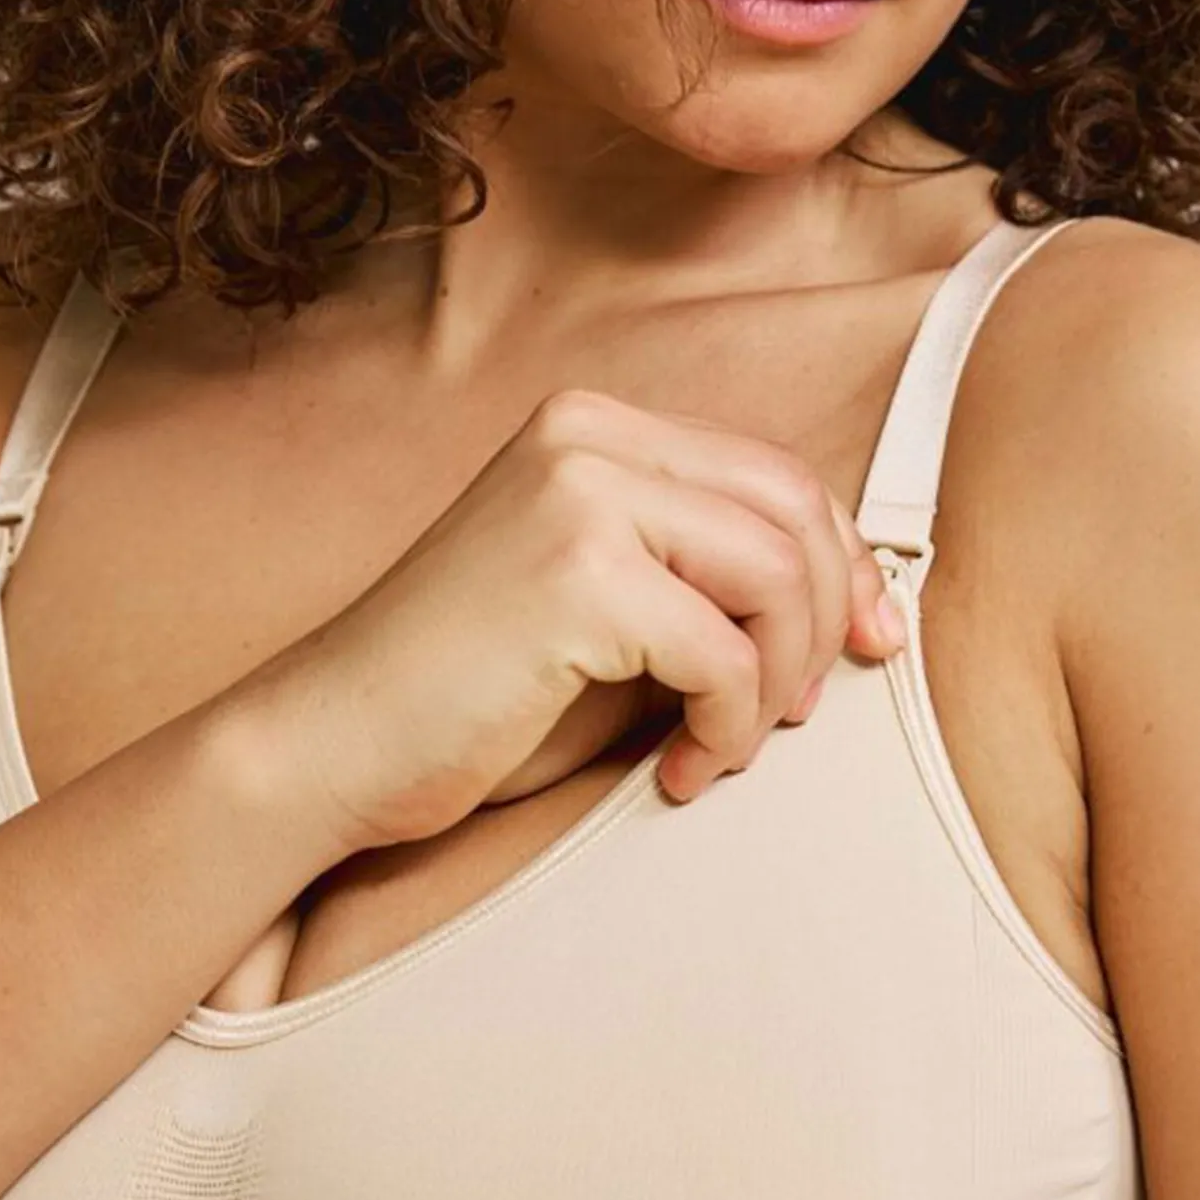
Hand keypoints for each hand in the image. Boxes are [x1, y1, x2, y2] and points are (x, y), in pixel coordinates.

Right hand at [229, 388, 907, 854]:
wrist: (332, 744)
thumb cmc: (471, 696)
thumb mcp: (612, 614)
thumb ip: (707, 583)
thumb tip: (853, 606)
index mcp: (597, 429)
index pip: (778, 476)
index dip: (844, 564)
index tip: (868, 640)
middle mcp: (589, 437)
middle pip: (796, 511)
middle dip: (826, 624)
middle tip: (795, 713)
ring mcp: (579, 495)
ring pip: (778, 577)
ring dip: (777, 685)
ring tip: (723, 745)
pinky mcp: (575, 575)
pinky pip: (725, 655)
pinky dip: (728, 727)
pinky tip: (678, 769)